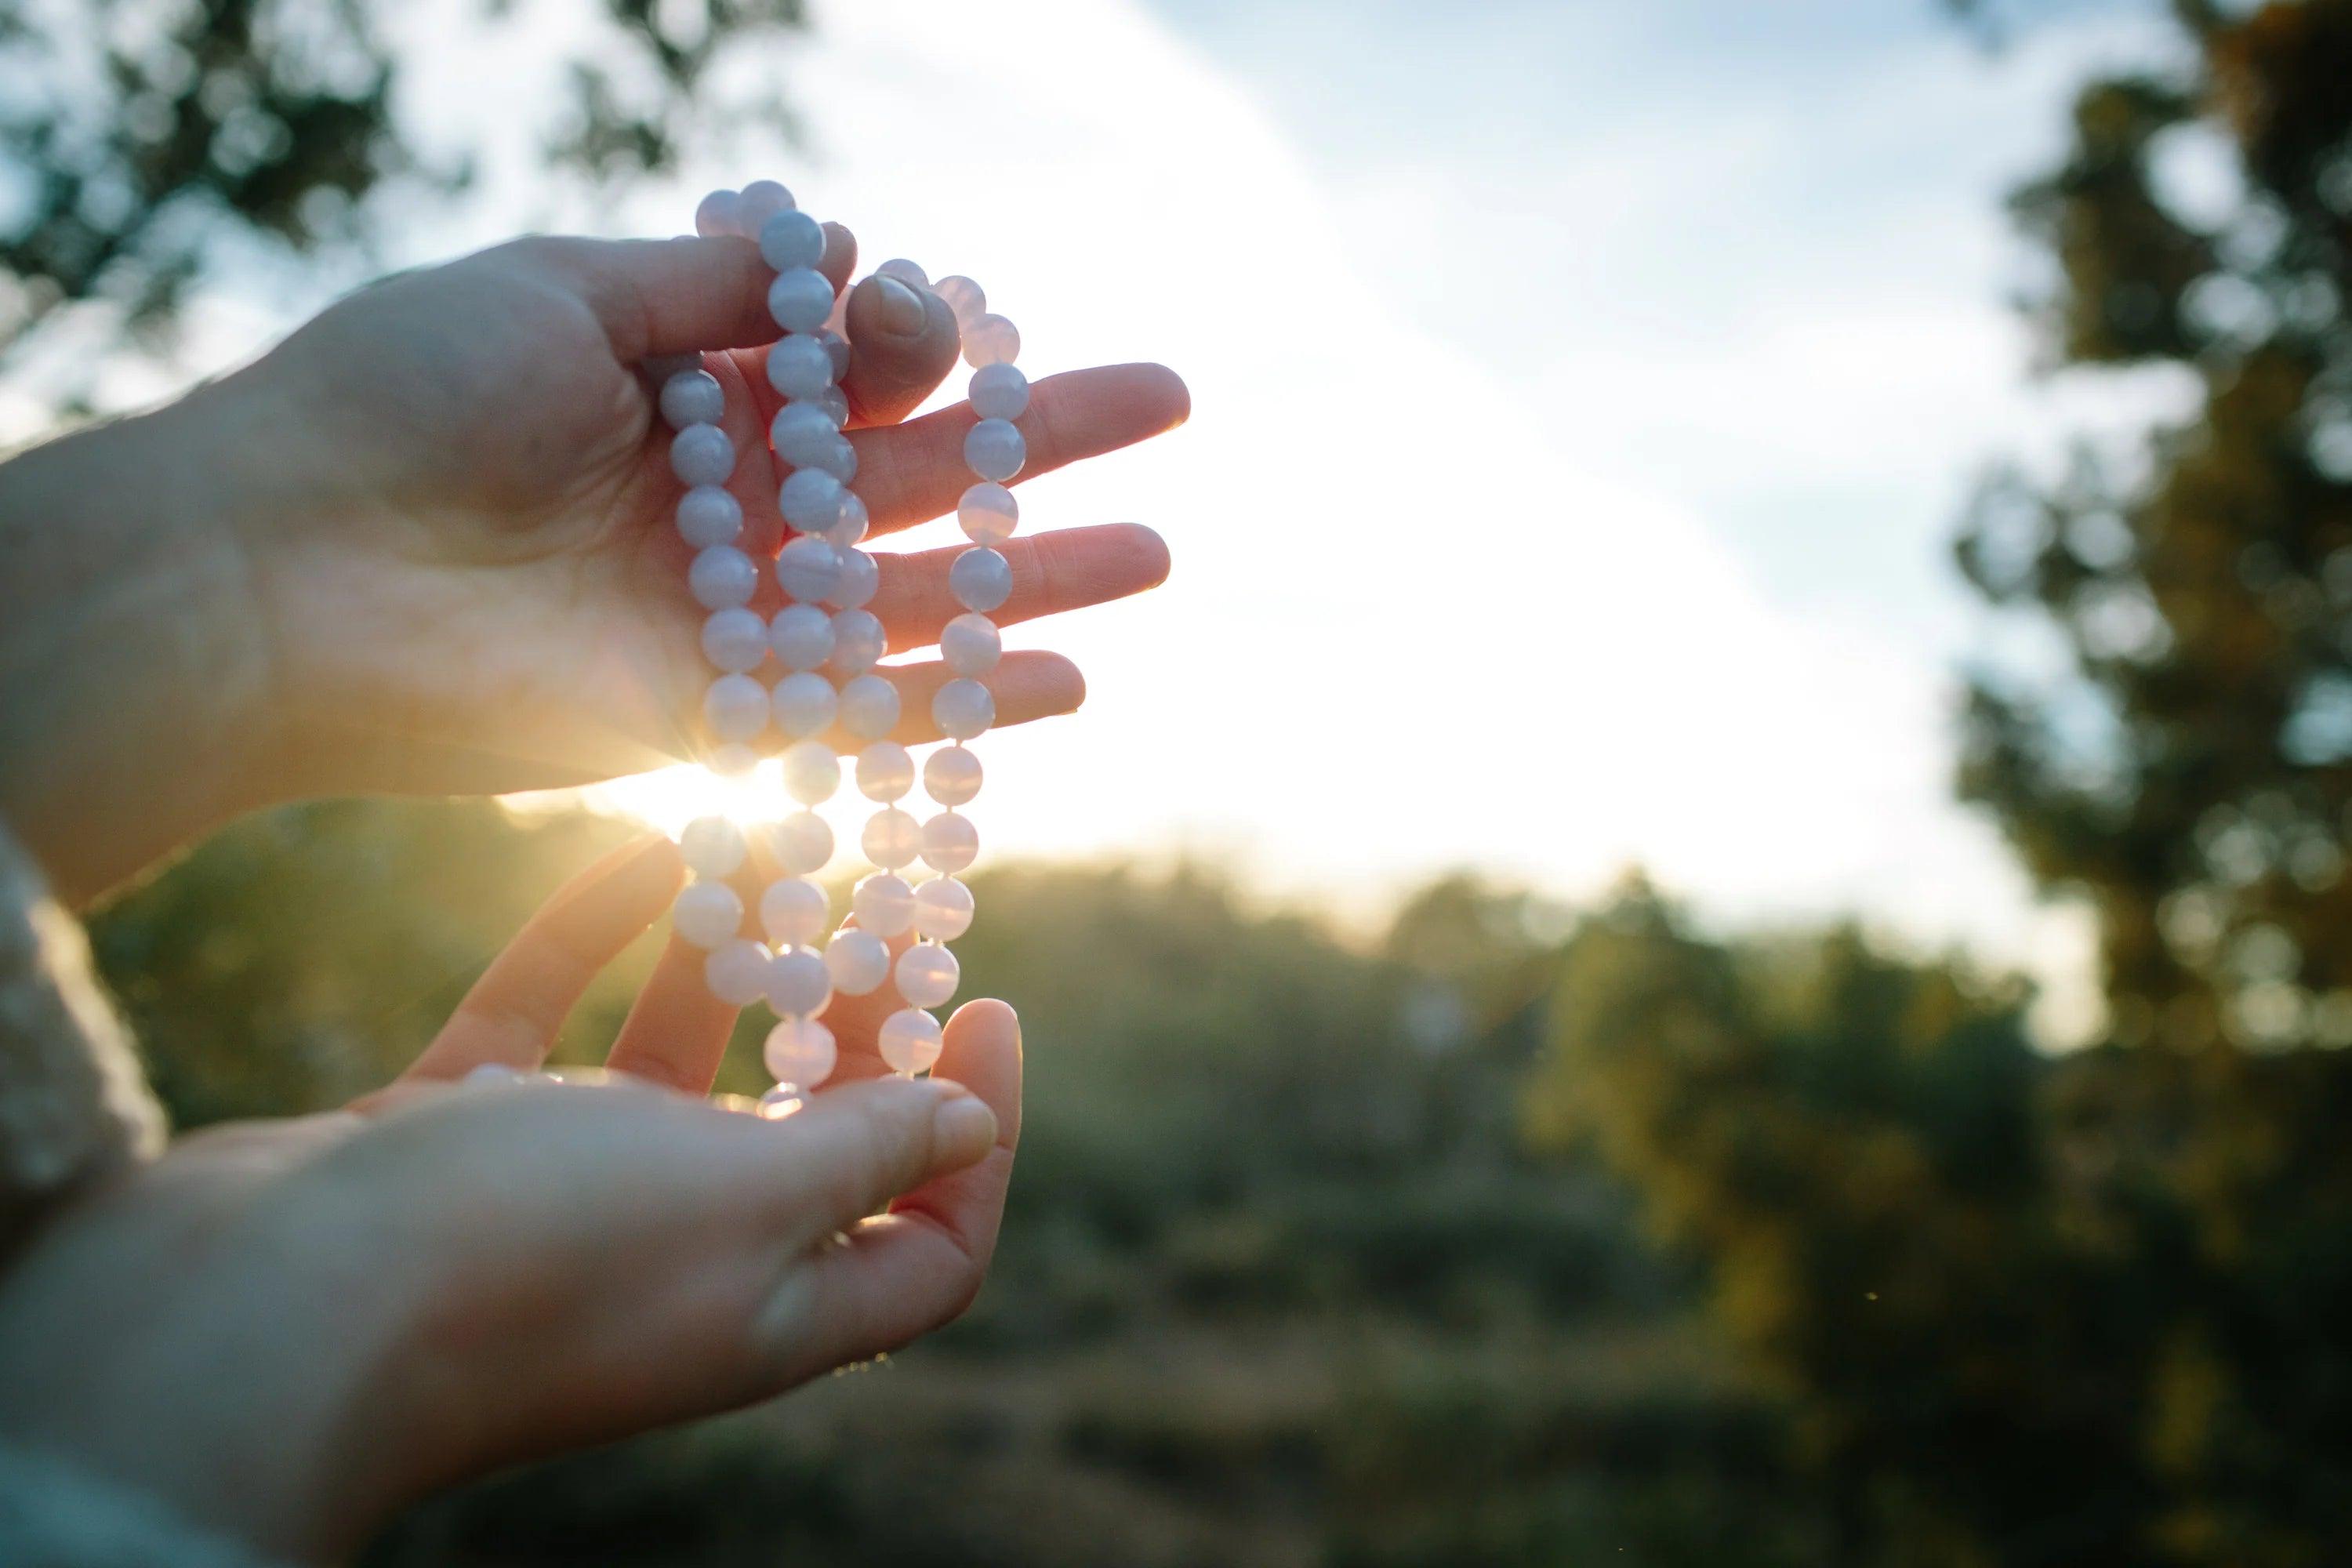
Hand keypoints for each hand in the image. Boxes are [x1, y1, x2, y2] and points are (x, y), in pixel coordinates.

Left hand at [0, 228, 1185, 897]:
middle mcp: (723, 505)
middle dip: (1043, 441)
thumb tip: (851, 256)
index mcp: (688, 390)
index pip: (851, 367)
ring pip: (917, 598)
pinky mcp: (718, 720)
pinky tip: (1070, 677)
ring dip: (1040, 578)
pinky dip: (967, 703)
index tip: (949, 322)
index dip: (922, 340)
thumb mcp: (559, 291)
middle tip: (1165, 405)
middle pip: (917, 475)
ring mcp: (728, 617)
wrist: (295, 570)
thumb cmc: (406, 398)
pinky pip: (867, 714)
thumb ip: (713, 290)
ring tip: (1158, 551)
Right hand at [0, 838, 1021, 1561]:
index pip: (931, 1248)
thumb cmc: (534, 1254)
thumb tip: (969, 1125)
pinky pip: (544, 1026)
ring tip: (774, 842)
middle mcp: (677, 1260)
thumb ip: (866, 1154)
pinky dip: (593, 940)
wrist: (258, 1310)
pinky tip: (646, 842)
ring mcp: (554, 1199)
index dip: (985, 1138)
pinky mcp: (449, 1141)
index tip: (988, 1004)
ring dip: (728, 963)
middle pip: (810, 1141)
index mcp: (772, 1307)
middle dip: (857, 1024)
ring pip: (672, 1068)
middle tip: (879, 908)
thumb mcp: (747, 1194)